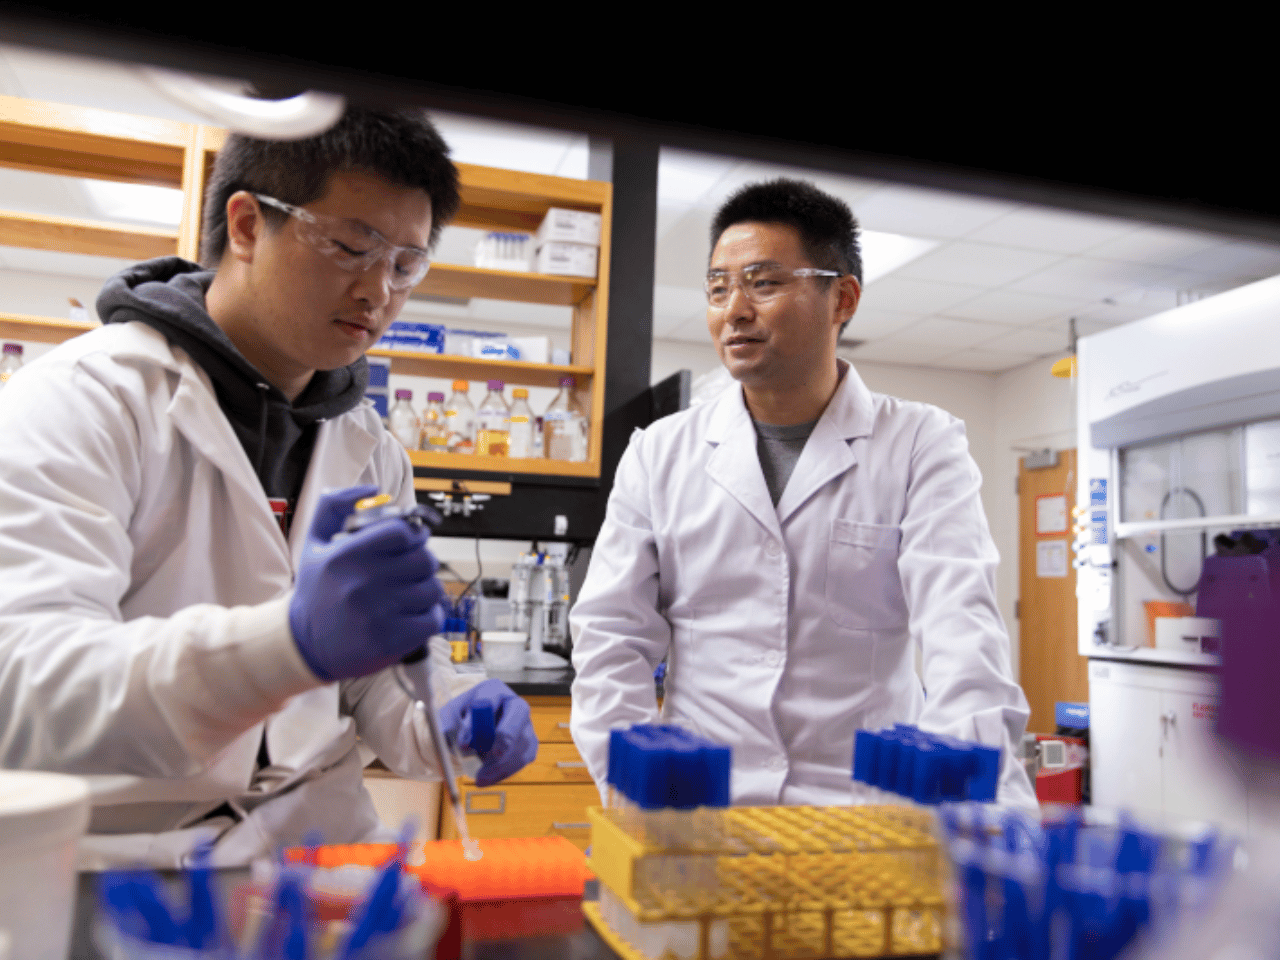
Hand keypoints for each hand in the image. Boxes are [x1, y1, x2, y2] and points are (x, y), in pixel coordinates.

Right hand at [289, 485, 447, 681]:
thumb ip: (334, 505)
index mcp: (346, 554)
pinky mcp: (391, 641)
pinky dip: (429, 617)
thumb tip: (374, 491)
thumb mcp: (314, 542)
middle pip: (424, 559)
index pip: (403, 531)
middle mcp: (362, 582)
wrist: (303, 644)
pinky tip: (411, 616)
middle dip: (423, 562)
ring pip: (432, 589)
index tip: (409, 543)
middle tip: (411, 569)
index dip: (413, 535)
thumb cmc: (316, 591)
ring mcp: (378, 613)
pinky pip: (433, 619)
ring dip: (426, 590)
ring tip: (408, 594)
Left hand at [439, 679, 538, 786]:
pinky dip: (505, 772)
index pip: (489, 701)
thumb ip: (451, 726)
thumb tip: (463, 743)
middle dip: (505, 736)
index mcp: (493, 690)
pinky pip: (523, 759)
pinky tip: (488, 778)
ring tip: (479, 777)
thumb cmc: (461, 721)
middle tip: (491, 756)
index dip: (477, 723)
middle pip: (519, 713)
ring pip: (522, 741)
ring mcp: (525, 723)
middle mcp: (514, 703)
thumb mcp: (449, 719)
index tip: (463, 746)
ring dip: (501, 762)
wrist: (472, 732)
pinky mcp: (529, 743)